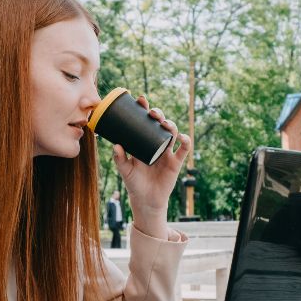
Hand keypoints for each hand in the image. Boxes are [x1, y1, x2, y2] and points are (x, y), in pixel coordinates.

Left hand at [112, 95, 191, 239]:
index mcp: (143, 141)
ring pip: (172, 133)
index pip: (144, 121)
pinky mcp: (176, 162)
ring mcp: (167, 152)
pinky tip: (182, 138)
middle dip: (158, 114)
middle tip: (152, 113)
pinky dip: (185, 142)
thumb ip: (119, 159)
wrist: (145, 200)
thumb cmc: (134, 183)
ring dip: (170, 125)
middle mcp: (156, 143)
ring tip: (165, 124)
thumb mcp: (124, 170)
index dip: (144, 109)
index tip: (140, 100)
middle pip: (160, 123)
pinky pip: (184, 150)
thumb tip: (115, 145)